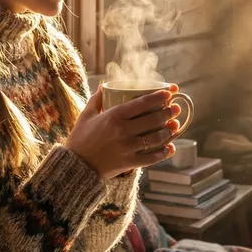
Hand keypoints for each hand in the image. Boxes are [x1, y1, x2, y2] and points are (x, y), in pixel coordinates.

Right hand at [65, 85, 181, 178]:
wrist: (75, 165)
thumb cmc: (80, 138)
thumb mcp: (86, 115)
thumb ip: (97, 99)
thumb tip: (105, 85)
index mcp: (113, 116)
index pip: (142, 103)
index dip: (158, 96)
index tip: (169, 92)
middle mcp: (122, 130)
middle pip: (152, 119)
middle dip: (168, 112)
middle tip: (176, 108)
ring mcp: (127, 147)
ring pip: (155, 137)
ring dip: (168, 131)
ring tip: (176, 125)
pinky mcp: (129, 162)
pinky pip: (151, 157)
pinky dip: (163, 153)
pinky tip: (171, 148)